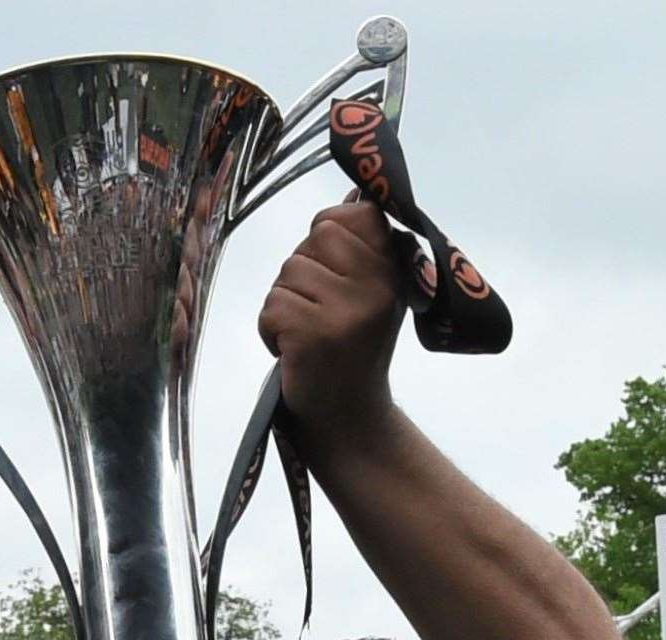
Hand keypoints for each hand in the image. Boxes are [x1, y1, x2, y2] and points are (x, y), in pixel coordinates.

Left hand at [257, 200, 405, 443]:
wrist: (350, 419)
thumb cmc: (351, 352)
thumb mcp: (372, 295)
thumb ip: (362, 248)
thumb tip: (352, 193)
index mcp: (394, 270)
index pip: (348, 216)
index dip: (328, 238)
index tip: (335, 277)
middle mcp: (377, 286)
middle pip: (313, 239)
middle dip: (303, 275)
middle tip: (321, 314)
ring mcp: (346, 311)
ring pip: (288, 274)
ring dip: (286, 306)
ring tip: (310, 336)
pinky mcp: (313, 334)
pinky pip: (271, 306)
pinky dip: (271, 330)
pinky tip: (295, 353)